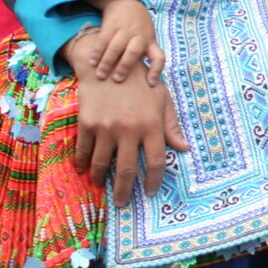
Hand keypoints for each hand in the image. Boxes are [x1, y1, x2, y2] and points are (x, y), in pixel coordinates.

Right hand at [72, 52, 189, 203]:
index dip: (154, 181)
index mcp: (151, 125)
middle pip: (127, 170)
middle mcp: (129, 130)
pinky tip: (84, 171)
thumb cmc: (141, 82)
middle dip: (125, 191)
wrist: (108, 64)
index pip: (155, 162)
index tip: (150, 192)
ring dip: (101, 179)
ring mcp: (106, 128)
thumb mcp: (162, 100)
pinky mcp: (87, 124)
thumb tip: (184, 148)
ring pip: (102, 164)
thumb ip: (171, 126)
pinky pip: (84, 151)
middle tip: (122, 203)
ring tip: (101, 186)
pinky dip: (83, 164)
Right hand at [76, 0, 165, 84]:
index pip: (159, 57)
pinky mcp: (111, 25)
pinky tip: (92, 62)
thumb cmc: (139, 27)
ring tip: (100, 75)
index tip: (151, 83)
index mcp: (150, 41)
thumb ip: (146, 53)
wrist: (127, 2)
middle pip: (134, 52)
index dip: (156, 70)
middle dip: (125, 66)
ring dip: (107, 62)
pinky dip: (97, 52)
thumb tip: (146, 78)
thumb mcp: (148, 37)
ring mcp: (125, 30)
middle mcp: (139, 36)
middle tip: (117, 80)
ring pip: (116, 47)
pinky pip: (103, 40)